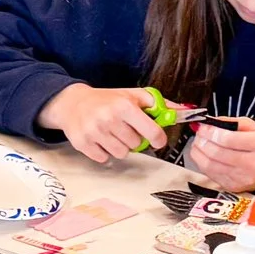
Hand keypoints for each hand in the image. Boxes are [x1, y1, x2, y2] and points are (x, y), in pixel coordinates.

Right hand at [41, 84, 162, 161]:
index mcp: (123, 106)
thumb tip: (181, 110)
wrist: (72, 103)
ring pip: (121, 153)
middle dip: (134, 139)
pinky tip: (100, 140)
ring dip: (120, 147)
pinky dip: (105, 152)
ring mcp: (94, 132)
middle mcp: (109, 119)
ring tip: (112, 134)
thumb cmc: (105, 100)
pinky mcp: (83, 144)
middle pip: (136, 145)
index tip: (158, 140)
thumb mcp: (132, 95)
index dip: (158, 139)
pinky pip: (104, 158)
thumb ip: (157, 103)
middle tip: (126, 130)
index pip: (151, 131)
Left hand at [184, 118, 254, 193]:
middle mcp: (254, 164)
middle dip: (202, 141)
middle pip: (217, 153)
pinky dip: (202, 163)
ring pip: (211, 165)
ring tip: (198, 143)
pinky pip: (211, 174)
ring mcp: (243, 178)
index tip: (203, 126)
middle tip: (199, 134)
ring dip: (198, 152)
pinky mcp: (234, 187)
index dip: (211, 132)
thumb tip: (209, 122)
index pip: (228, 139)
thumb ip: (231, 123)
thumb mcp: (254, 128)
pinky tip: (202, 155)